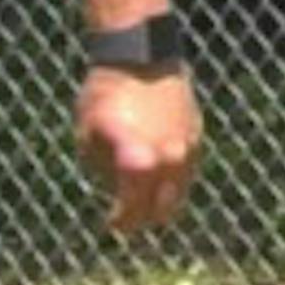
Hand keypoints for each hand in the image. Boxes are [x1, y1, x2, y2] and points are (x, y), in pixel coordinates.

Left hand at [74, 65, 201, 233]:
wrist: (140, 58)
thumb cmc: (104, 96)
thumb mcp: (88, 134)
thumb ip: (103, 169)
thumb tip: (116, 191)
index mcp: (137, 156)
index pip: (133, 205)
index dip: (122, 220)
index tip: (111, 225)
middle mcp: (168, 155)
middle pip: (160, 207)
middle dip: (141, 218)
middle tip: (125, 222)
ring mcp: (186, 147)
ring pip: (178, 192)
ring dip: (159, 202)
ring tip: (138, 203)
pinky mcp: (197, 137)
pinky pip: (186, 172)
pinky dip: (171, 182)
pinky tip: (155, 181)